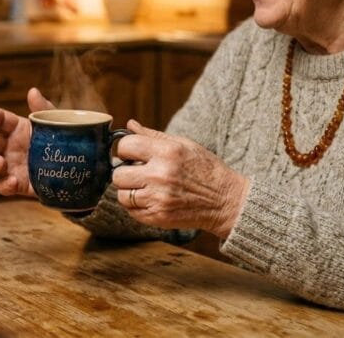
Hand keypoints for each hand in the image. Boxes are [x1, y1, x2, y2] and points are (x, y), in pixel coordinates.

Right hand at [0, 87, 53, 196]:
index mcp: (17, 128)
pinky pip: (3, 186)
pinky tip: (12, 182)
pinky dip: (4, 185)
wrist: (79, 169)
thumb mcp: (56, 124)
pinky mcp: (18, 184)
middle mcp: (9, 146)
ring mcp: (11, 166)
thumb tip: (33, 91)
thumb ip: (44, 109)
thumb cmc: (63, 141)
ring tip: (1, 164)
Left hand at [110, 120, 250, 238]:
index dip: (125, 150)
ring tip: (145, 187)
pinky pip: (131, 211)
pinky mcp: (158, 217)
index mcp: (167, 152)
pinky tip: (151, 199)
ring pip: (122, 195)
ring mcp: (158, 198)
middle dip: (125, 173)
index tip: (131, 154)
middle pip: (118, 174)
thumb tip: (129, 125)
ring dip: (130, 191)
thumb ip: (153, 135)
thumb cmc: (204, 168)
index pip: (125, 147)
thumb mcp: (183, 144)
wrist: (225, 201)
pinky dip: (137, 206)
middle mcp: (160, 175)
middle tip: (137, 173)